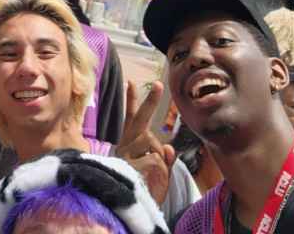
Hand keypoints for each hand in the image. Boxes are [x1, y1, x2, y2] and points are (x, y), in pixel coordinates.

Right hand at [117, 81, 174, 203]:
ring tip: (151, 176)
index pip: (131, 121)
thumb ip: (163, 159)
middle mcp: (124, 146)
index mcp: (129, 146)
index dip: (132, 101)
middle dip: (150, 102)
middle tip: (159, 84)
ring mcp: (125, 154)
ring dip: (160, 158)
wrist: (132, 212)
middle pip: (140, 121)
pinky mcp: (129, 164)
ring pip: (152, 142)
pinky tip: (149, 181)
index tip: (131, 83)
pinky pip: (155, 159)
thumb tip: (169, 147)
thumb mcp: (156, 176)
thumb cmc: (144, 192)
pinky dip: (160, 170)